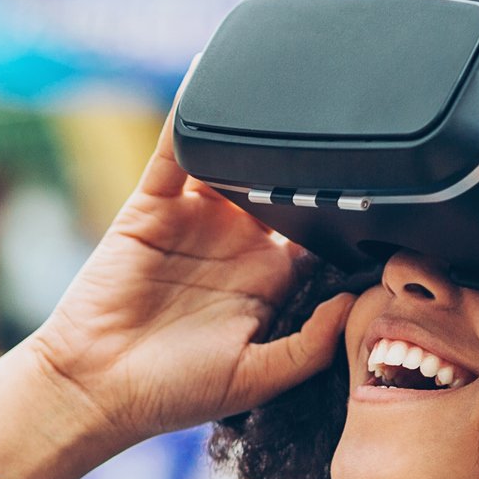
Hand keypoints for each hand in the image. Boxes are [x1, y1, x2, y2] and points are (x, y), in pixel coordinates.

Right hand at [23, 107, 348, 446]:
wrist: (96, 387)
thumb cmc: (172, 393)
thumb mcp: (257, 379)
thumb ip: (311, 345)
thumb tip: (356, 300)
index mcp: (268, 284)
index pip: (320, 235)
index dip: (346, 213)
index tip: (383, 192)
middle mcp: (236, 245)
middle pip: (284, 186)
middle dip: (310, 163)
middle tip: (346, 133)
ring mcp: (195, 220)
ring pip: (237, 161)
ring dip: (258, 136)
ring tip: (290, 105)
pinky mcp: (154, 205)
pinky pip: (175, 151)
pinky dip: (190, 117)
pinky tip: (211, 85)